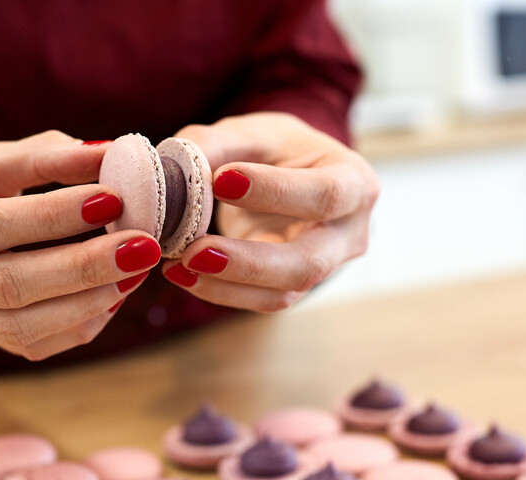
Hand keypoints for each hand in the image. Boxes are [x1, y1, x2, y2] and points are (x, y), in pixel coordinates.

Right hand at [0, 131, 161, 359]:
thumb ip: (40, 158)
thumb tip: (111, 153)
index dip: (50, 217)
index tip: (112, 199)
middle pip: (5, 285)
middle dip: (82, 267)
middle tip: (142, 245)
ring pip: (19, 326)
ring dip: (87, 301)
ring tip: (136, 271)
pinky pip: (31, 344)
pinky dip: (79, 322)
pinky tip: (113, 294)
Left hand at [162, 112, 378, 311]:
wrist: (292, 176)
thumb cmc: (278, 150)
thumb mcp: (253, 133)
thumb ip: (214, 144)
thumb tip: (171, 170)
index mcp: (354, 181)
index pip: (324, 194)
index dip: (274, 191)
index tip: (220, 180)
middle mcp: (350, 233)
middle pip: (309, 261)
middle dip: (248, 261)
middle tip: (193, 252)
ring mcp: (326, 267)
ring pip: (284, 292)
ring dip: (226, 284)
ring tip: (176, 266)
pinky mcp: (294, 286)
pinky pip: (261, 300)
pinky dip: (219, 290)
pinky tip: (181, 274)